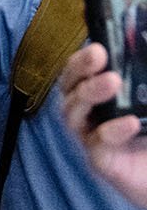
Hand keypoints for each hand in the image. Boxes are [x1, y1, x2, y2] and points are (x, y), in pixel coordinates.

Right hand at [60, 42, 146, 205]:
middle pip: (69, 89)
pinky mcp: (103, 164)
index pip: (79, 73)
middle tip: (98, 55)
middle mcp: (90, 116)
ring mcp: (93, 139)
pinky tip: (129, 123)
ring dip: (88, 94)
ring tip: (112, 82)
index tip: (97, 45)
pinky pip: (97, 147)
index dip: (81, 59)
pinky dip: (110, 133)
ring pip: (73, 115)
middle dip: (79, 70)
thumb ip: (145, 80)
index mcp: (99, 99)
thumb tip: (144, 48)